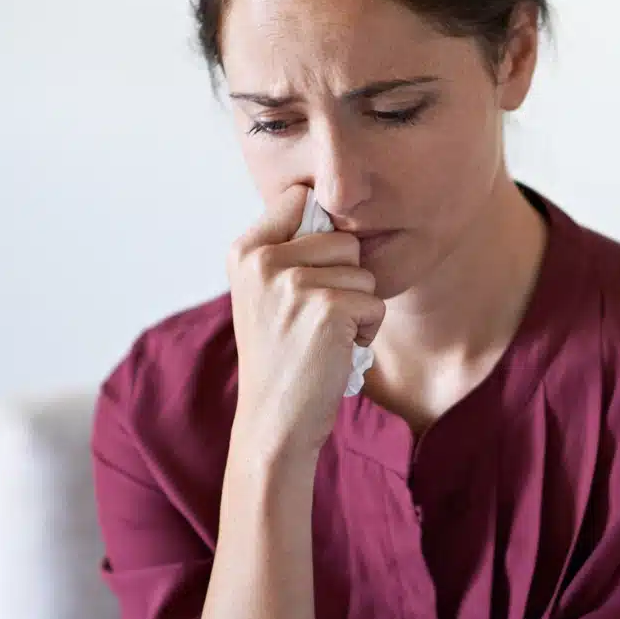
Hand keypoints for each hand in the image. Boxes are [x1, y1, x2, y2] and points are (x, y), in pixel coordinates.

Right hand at [228, 187, 386, 466]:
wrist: (273, 421)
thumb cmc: (280, 357)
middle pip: (344, 238)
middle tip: (316, 319)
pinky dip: (366, 331)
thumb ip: (286, 249)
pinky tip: (337, 351)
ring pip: (363, 271)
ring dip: (357, 307)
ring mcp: (294, 284)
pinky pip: (374, 303)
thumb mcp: (263, 293)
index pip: (299, 198)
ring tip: (324, 336)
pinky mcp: (327, 309)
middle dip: (345, 279)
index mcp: (244, 251)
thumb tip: (323, 197)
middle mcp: (264, 260)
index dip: (321, 231)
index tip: (310, 270)